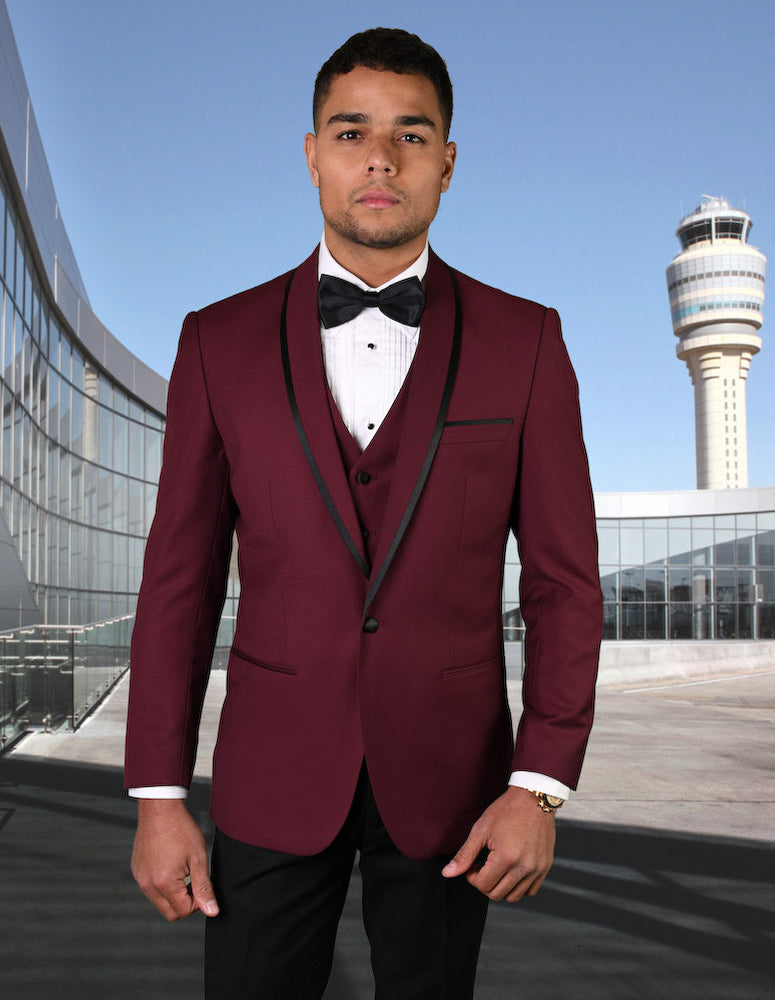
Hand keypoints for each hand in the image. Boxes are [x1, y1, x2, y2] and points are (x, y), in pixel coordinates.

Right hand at [131, 798, 218, 920]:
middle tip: (193, 880)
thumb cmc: (180, 829)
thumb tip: (212, 911)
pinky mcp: (137, 871)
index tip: (201, 883)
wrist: (160, 809)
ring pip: (159, 901)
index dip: (197, 902)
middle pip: (169, 912)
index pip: (183, 911)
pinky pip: (150, 888)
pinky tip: (170, 864)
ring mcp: (140, 878)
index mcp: (164, 884)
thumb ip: (204, 888)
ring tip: (182, 869)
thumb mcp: (199, 858)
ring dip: (173, 894)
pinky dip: (162, 884)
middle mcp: (147, 885)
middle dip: (184, 902)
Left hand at [441, 786, 555, 901]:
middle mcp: (524, 867)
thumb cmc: (507, 810)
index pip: (483, 885)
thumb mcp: (481, 829)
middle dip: (484, 883)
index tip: (472, 865)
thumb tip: (448, 873)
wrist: (534, 798)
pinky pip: (530, 891)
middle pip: (497, 894)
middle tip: (482, 866)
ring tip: (496, 869)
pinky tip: (511, 871)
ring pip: (513, 897)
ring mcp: (537, 869)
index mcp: (506, 857)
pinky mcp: (545, 867)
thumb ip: (465, 854)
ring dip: (501, 887)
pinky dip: (518, 887)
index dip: (472, 877)